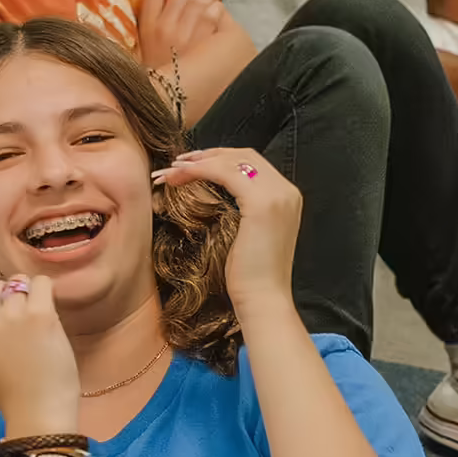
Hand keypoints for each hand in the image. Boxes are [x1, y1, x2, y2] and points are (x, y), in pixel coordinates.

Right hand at [0, 275, 81, 430]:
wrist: (36, 409)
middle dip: (4, 298)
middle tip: (15, 323)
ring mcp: (12, 314)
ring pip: (17, 283)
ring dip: (25, 297)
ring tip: (31, 322)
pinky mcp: (40, 314)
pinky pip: (40, 282)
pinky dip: (43, 291)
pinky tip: (44, 309)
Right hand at [135, 0, 230, 77]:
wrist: (168, 98)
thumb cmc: (160, 72)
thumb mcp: (148, 45)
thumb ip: (156, 21)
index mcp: (148, 25)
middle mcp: (164, 26)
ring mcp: (184, 33)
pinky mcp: (202, 42)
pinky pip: (214, 14)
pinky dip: (218, 10)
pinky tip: (217, 15)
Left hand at [150, 144, 300, 318]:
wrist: (264, 301)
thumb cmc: (251, 278)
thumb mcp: (249, 236)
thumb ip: (244, 213)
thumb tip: (217, 198)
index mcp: (286, 197)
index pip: (252, 164)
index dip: (219, 160)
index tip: (190, 166)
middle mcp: (287, 191)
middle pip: (244, 156)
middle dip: (207, 155)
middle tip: (177, 164)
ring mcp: (277, 195)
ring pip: (232, 161)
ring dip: (197, 162)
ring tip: (170, 172)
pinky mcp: (262, 204)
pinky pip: (225, 173)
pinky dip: (199, 170)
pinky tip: (178, 177)